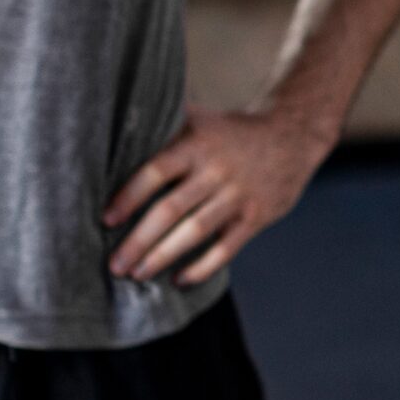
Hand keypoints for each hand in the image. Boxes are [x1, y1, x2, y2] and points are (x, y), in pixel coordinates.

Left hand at [99, 102, 336, 286]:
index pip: (156, 171)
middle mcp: (217, 170)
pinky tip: (179, 279)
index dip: (129, 197)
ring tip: (138, 274)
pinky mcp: (256, 217)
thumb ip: (165, 125)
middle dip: (139, 240)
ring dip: (163, 256)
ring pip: (195, 232)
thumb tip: (118, 121)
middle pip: (171, 209)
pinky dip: (202, 267)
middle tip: (115, 265)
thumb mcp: (202, 120)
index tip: (107, 220)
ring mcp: (238, 196)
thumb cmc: (233, 132)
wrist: (292, 136)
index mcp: (197, 144)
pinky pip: (226, 248)